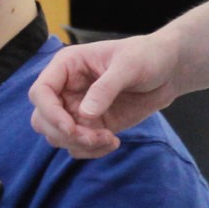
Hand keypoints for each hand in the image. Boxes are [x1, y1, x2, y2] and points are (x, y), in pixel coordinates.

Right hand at [27, 31, 184, 158]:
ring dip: (80, 145)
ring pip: (58, 137)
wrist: (168, 71)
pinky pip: (77, 146)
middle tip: (94, 137)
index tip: (71, 128)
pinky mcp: (91, 126)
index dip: (49, 112)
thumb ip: (106, 88)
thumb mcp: (129, 66)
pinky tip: (113, 143)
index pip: (41, 92)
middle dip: (65, 134)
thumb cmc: (147, 56)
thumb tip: (84, 113)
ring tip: (108, 139)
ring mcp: (77, 109)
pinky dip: (91, 151)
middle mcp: (66, 88)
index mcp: (67, 66)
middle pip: (42, 119)